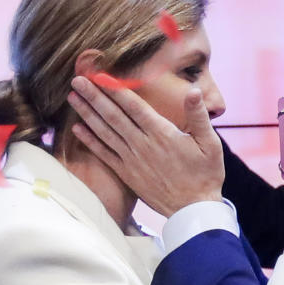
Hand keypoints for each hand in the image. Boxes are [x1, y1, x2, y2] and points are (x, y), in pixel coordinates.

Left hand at [68, 76, 223, 216]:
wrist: (193, 210)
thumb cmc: (205, 175)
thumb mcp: (210, 144)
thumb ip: (199, 116)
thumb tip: (194, 91)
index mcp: (162, 134)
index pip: (134, 106)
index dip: (116, 89)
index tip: (101, 75)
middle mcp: (142, 145)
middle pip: (113, 116)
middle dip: (94, 96)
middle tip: (77, 79)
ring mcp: (132, 160)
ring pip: (105, 132)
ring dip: (88, 113)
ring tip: (73, 97)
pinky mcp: (127, 174)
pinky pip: (104, 155)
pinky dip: (90, 141)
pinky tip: (77, 128)